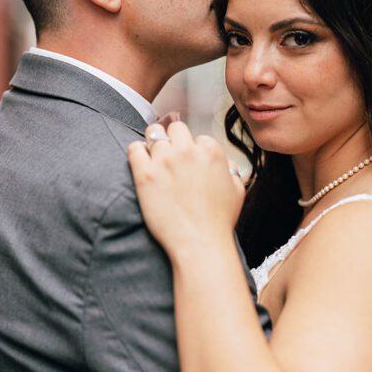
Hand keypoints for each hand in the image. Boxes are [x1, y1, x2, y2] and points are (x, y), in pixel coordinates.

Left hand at [127, 121, 244, 255]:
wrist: (199, 243)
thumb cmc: (219, 221)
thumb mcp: (237, 191)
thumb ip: (232, 170)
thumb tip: (227, 164)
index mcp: (211, 151)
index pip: (198, 137)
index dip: (193, 150)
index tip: (189, 163)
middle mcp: (187, 151)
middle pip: (174, 128)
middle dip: (173, 139)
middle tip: (170, 155)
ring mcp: (164, 161)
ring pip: (153, 133)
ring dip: (153, 142)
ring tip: (154, 157)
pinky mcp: (145, 174)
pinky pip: (134, 149)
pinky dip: (137, 152)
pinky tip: (141, 163)